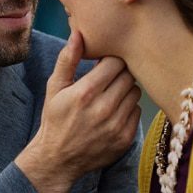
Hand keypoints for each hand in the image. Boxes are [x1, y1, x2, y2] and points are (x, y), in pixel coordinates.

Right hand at [16, 31, 140, 192]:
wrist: (57, 159)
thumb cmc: (55, 119)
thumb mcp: (54, 88)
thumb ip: (68, 59)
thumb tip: (78, 33)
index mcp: (85, 93)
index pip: (115, 62)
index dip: (110, 61)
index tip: (103, 66)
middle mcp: (103, 109)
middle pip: (129, 76)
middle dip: (119, 74)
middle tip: (108, 80)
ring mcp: (116, 126)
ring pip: (135, 92)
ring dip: (125, 91)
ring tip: (110, 96)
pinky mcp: (125, 139)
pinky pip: (137, 111)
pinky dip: (128, 109)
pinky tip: (113, 113)